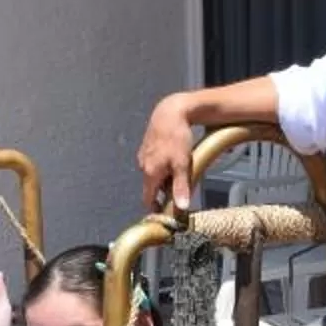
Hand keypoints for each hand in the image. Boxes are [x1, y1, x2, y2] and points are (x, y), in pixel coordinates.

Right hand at [137, 94, 198, 213]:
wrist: (169, 112)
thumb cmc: (176, 138)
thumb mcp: (182, 164)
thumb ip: (180, 187)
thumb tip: (181, 208)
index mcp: (150, 173)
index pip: (148, 199)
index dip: (156, 208)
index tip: (166, 213)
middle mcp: (143, 166)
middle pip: (151, 188)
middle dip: (163, 192)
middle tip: (180, 192)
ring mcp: (144, 156)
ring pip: (153, 174)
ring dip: (164, 179)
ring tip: (180, 173)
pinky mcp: (147, 147)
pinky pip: (154, 163)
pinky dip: (162, 167)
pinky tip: (174, 159)